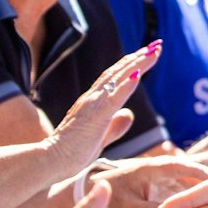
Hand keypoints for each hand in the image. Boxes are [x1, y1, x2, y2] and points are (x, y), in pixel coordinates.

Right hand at [45, 43, 158, 173]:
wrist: (50, 162)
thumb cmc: (72, 153)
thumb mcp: (100, 137)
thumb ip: (114, 126)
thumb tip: (129, 114)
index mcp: (92, 103)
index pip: (114, 78)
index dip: (131, 65)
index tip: (148, 53)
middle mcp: (92, 99)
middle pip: (118, 73)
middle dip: (139, 58)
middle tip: (157, 44)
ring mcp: (92, 106)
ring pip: (117, 79)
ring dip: (137, 64)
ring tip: (153, 51)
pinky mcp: (95, 118)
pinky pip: (113, 99)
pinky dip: (126, 85)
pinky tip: (139, 74)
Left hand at [92, 155, 207, 207]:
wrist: (96, 188)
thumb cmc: (109, 194)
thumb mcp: (124, 204)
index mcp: (153, 168)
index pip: (182, 167)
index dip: (200, 173)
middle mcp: (164, 168)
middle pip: (193, 173)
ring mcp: (167, 175)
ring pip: (192, 181)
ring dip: (207, 190)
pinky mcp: (168, 182)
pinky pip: (187, 187)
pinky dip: (198, 195)